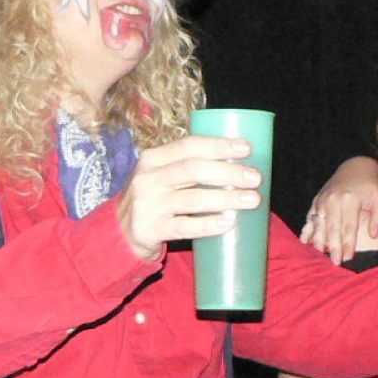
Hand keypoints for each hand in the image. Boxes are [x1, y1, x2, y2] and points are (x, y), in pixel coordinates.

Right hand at [114, 135, 260, 261]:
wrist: (121, 232)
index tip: (247, 148)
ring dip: (226, 198)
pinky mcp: (150, 229)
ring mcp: (148, 205)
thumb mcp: (161, 175)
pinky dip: (209, 225)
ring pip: (192, 199)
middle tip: (255, 178)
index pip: (189, 146)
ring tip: (252, 200)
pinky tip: (228, 222)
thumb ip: (187, 166)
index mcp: (153, 158)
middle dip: (229, 172)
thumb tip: (238, 162)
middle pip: (194, 170)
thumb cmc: (154, 198)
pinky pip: (185, 227)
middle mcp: (148, 179)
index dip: (219, 145)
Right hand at [299, 157, 377, 263]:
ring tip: (320, 254)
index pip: (348, 227)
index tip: (348, 258)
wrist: (354, 168)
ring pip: (318, 224)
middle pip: (332, 228)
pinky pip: (309, 217)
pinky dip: (307, 230)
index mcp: (350, 200)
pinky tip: (304, 241)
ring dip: (318, 241)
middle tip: (335, 263)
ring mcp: (322, 200)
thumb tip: (373, 234)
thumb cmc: (369, 186)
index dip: (347, 244)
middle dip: (333, 247)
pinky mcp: (316, 201)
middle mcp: (333, 200)